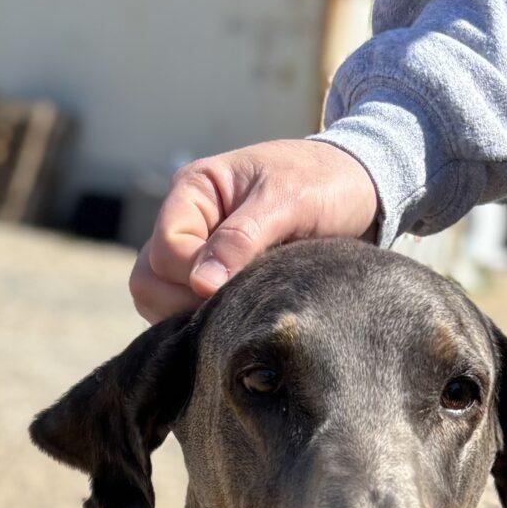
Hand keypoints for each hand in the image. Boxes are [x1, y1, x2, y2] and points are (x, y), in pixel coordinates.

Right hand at [129, 139, 380, 321]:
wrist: (358, 188)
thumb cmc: (323, 182)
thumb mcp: (287, 201)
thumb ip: (242, 238)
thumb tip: (201, 285)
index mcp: (194, 191)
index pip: (165, 250)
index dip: (192, 277)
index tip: (234, 286)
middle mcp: (186, 223)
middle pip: (149, 280)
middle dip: (183, 303)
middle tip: (237, 307)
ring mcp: (196, 255)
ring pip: (159, 302)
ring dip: (191, 318)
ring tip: (241, 315)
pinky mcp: (214, 282)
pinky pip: (185, 313)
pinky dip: (206, 325)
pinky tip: (243, 321)